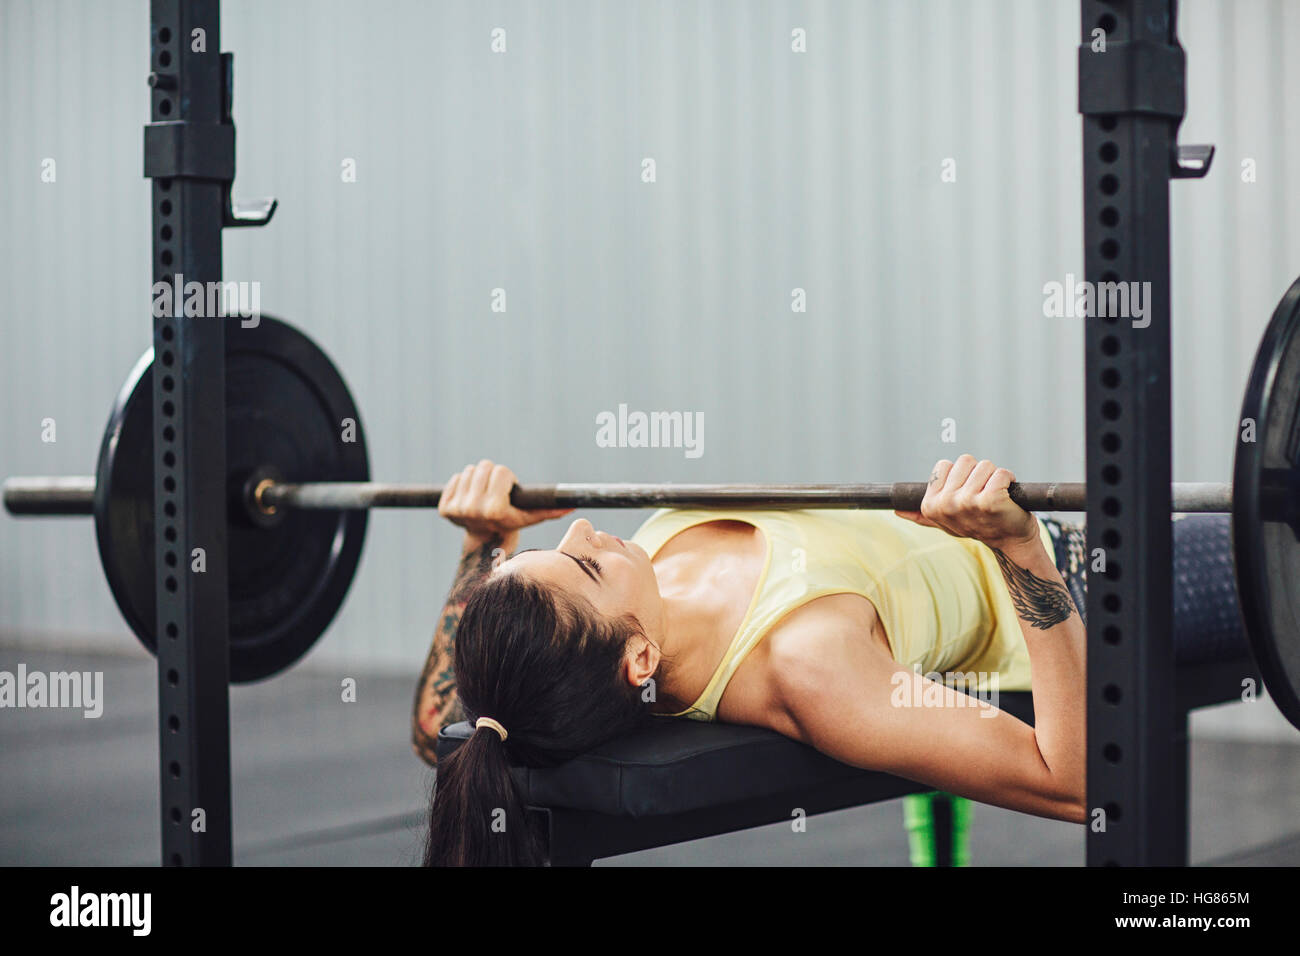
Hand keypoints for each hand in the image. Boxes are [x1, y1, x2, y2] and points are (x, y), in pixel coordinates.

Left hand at [438, 460, 572, 541]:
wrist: (486, 543)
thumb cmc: (512, 524)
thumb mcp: (531, 517)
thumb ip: (550, 509)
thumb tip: (571, 504)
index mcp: (494, 510)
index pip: (502, 471)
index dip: (508, 480)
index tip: (509, 492)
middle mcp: (472, 510)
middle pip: (484, 467)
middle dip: (493, 477)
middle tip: (496, 493)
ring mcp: (457, 510)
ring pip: (469, 471)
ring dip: (478, 480)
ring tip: (484, 496)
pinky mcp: (444, 508)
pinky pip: (455, 479)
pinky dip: (464, 485)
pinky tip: (471, 499)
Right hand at [895, 455, 1041, 552]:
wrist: (1010, 542)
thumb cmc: (980, 527)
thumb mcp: (947, 522)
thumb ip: (922, 515)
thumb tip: (898, 511)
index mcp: (931, 505)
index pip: (944, 466)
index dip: (960, 476)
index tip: (966, 494)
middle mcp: (946, 504)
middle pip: (964, 461)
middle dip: (978, 474)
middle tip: (983, 495)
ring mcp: (968, 502)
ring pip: (985, 465)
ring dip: (994, 478)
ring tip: (995, 496)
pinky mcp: (991, 500)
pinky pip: (1001, 473)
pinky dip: (1009, 480)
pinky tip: (1007, 496)